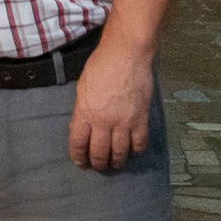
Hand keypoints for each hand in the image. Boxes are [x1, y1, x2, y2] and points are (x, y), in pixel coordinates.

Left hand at [68, 43, 154, 170]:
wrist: (126, 54)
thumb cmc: (100, 65)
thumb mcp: (82, 87)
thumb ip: (82, 110)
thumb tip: (83, 127)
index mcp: (85, 113)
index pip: (79, 144)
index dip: (79, 157)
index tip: (81, 163)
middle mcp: (103, 122)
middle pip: (99, 153)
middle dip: (98, 164)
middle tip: (99, 166)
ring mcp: (124, 122)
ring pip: (120, 153)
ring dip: (116, 161)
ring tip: (115, 162)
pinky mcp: (141, 119)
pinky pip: (139, 144)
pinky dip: (136, 151)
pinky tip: (133, 150)